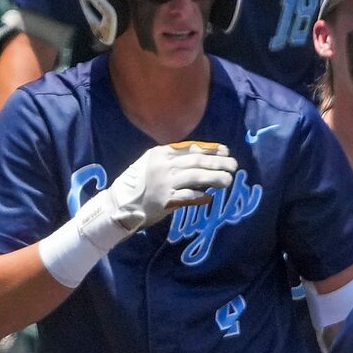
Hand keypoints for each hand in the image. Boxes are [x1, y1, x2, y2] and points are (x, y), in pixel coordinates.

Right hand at [90, 142, 236, 235]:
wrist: (119, 204)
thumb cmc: (139, 184)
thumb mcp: (152, 164)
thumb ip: (173, 161)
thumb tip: (203, 158)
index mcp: (160, 153)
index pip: (190, 148)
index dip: (210, 149)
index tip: (226, 151)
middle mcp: (162, 165)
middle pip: (195, 161)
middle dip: (217, 162)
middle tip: (234, 165)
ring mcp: (163, 182)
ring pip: (195, 177)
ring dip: (214, 177)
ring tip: (228, 180)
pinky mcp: (164, 200)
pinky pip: (187, 196)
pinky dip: (200, 197)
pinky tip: (210, 197)